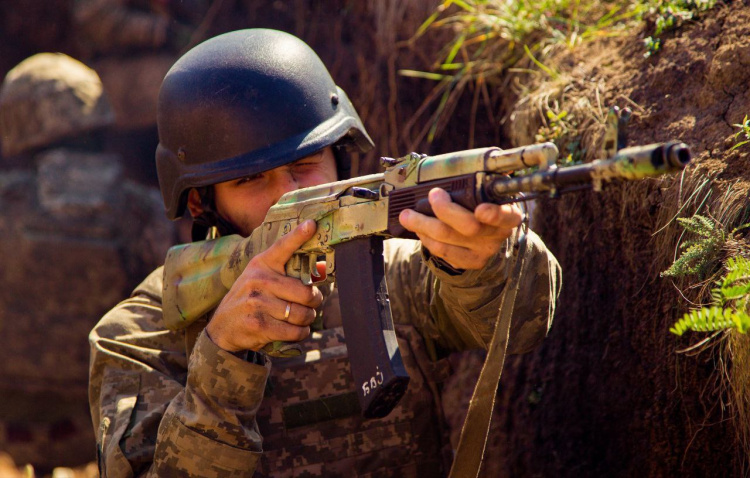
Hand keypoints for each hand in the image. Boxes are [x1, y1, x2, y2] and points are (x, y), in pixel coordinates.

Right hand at [206, 220, 323, 352]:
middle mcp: (259, 280)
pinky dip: (301, 334)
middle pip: (306, 293)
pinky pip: (294, 331)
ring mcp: (257, 302)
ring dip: (308, 320)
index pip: (283, 246)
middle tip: (312, 304)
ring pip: (302, 314)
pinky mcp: (259, 324)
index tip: (312, 224)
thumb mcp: (259, 279)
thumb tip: (322, 269)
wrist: (222, 328)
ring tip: (302, 318)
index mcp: (261, 264)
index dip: (299, 235)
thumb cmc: (250, 300)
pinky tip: (296, 331)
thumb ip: (284, 272)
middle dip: (315, 302)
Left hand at [398, 188, 522, 269]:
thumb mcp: (490, 193)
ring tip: (407, 215)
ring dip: (423, 225)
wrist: (487, 235)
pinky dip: (426, 238)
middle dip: (445, 210)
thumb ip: (484, 181)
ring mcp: (482, 251)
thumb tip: (480, 161)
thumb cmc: (484, 204)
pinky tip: (419, 229)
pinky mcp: (467, 262)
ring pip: (448, 240)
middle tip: (432, 195)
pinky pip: (442, 252)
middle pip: (469, 227)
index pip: (506, 216)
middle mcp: (496, 235)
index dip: (494, 214)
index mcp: (508, 216)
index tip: (480, 210)